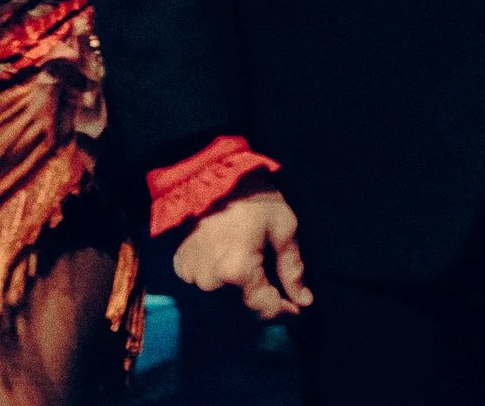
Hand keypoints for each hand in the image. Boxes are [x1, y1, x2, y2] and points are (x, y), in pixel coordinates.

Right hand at [174, 189, 310, 319]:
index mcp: (237, 271)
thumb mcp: (283, 228)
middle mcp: (210, 280)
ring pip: (222, 297)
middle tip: (278, 285)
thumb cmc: (253, 198)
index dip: (284, 311)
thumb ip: (292, 269)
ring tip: (254, 267)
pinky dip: (219, 278)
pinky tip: (230, 260)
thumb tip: (304, 301)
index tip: (297, 308)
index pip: (263, 308)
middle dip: (263, 298)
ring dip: (240, 289)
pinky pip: (205, 282)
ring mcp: (191, 274)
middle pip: (243, 305)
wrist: (213, 174)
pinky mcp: (180, 266)